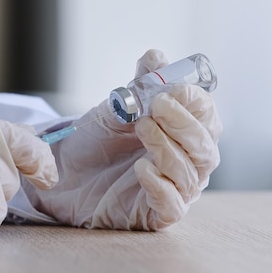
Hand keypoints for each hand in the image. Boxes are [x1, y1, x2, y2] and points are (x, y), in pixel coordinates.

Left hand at [22, 49, 221, 230]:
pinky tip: (141, 169)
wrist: (65, 171)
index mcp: (184, 131)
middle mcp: (187, 161)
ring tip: (141, 128)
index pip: (206, 115)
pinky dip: (161, 187)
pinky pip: (172, 206)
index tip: (171, 89)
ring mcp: (175, 190)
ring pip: (191, 174)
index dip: (194, 101)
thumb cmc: (97, 140)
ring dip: (167, 148)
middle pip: (206, 146)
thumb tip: (156, 57)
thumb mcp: (117, 108)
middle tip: (156, 107)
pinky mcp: (156, 215)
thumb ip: (140, 85)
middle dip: (183, 124)